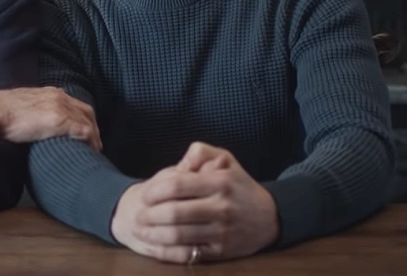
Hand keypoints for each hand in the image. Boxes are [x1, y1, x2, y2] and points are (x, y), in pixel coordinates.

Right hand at [0, 87, 101, 149]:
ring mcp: (61, 108)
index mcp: (51, 93)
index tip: (87, 132)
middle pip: (86, 112)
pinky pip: (83, 131)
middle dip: (93, 128)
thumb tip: (38, 124)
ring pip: (87, 122)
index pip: (76, 104)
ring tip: (94, 151)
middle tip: (95, 144)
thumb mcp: (24, 106)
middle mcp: (59, 97)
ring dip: (94, 137)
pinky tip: (91, 151)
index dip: (84, 118)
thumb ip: (36, 111)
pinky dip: (90, 141)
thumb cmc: (2, 112)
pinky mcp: (60, 120)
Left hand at [111, 142, 278, 263]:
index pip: (177, 185)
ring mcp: (221, 232)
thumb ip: (201, 152)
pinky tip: (154, 245)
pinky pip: (188, 254)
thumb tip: (184, 161)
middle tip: (137, 215)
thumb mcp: (226, 159)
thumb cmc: (239, 185)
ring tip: (139, 230)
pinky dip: (167, 251)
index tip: (144, 194)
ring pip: (178, 235)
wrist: (269, 217)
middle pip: (174, 213)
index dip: (154, 190)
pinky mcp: (221, 252)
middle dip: (149, 215)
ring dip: (153, 234)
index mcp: (220, 182)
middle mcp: (222, 208)